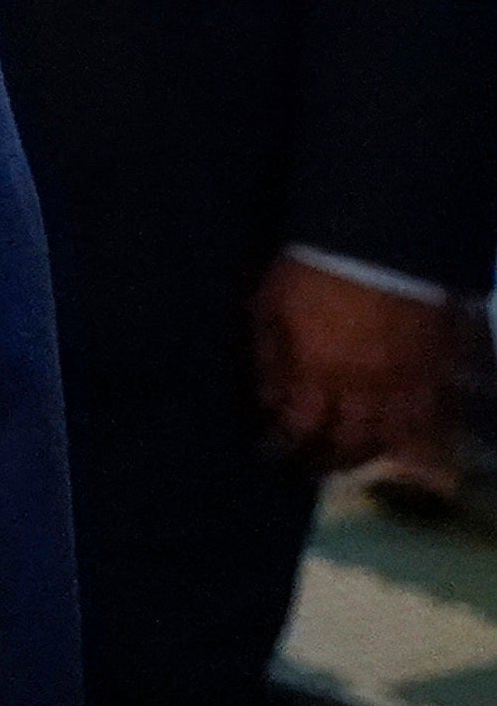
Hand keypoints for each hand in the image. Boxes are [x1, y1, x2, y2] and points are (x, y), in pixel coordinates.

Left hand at [256, 253, 452, 469]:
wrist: (380, 237)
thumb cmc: (313, 267)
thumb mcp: (270, 306)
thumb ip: (269, 356)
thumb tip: (268, 397)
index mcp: (317, 372)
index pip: (298, 426)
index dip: (283, 445)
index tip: (271, 454)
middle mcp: (364, 386)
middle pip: (348, 440)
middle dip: (326, 459)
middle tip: (312, 468)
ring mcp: (406, 379)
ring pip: (393, 435)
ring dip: (370, 452)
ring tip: (353, 458)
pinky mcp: (438, 366)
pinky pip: (430, 412)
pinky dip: (412, 430)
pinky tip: (399, 435)